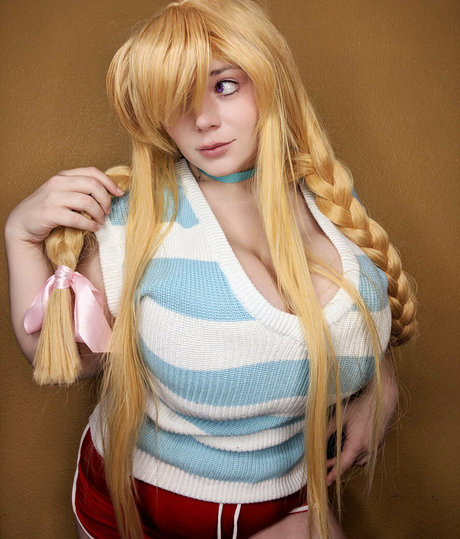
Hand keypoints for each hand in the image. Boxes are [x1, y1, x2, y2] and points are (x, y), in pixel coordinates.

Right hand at [6, 167, 123, 243]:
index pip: (92, 172)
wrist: (23, 222)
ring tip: (100, 222)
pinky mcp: (49, 213)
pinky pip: (77, 219)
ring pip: (87, 202)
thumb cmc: (49, 209)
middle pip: (93, 186)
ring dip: (99, 214)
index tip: (119, 194)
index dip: (109, 182)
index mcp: (64, 175)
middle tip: (108, 212)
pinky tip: (93, 228)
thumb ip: (82, 190)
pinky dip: (89, 224)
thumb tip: (111, 192)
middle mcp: (58, 183)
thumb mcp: (65, 193)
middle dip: (106, 200)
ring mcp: (52, 197)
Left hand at [326, 350, 398, 485]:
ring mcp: (376, 447)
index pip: (343, 465)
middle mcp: (368, 449)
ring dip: (349, 460)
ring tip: (337, 455)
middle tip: (325, 464)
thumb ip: (327, 429)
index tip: (325, 482)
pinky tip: (351, 447)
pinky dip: (358, 455)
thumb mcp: (340, 416)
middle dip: (338, 464)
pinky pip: (368, 455)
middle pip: (350, 463)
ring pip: (360, 461)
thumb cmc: (361, 404)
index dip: (333, 474)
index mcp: (357, 445)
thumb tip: (315, 437)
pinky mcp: (380, 443)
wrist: (383, 397)